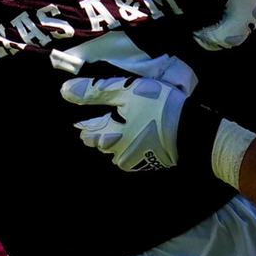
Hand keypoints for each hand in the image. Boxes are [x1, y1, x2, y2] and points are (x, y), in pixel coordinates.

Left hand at [60, 55, 196, 170]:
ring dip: (115, 140)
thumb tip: (63, 91)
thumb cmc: (156, 106)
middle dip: (99, 133)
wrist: (192, 130)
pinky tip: (137, 137)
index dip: (85, 122)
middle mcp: (116, 153)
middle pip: (100, 142)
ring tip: (122, 128)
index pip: (87, 130)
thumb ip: (93, 91)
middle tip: (104, 122)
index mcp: (108, 135)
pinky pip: (131, 155)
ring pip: (115, 150)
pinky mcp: (149, 164)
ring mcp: (133, 161)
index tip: (85, 119)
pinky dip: (130, 145)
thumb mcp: (124, 91)